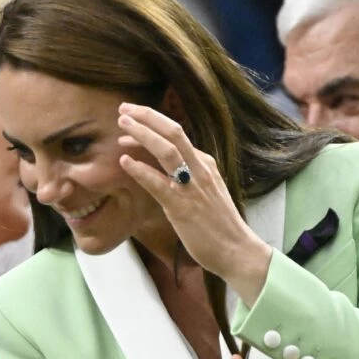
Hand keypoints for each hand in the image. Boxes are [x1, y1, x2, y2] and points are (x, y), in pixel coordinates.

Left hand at [117, 103, 271, 304]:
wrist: (236, 249)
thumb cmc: (218, 224)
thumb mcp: (205, 191)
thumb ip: (189, 176)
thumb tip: (166, 167)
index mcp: (204, 163)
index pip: (178, 135)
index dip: (153, 122)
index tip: (134, 116)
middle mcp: (199, 169)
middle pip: (173, 132)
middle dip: (147, 117)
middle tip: (124, 109)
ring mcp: (191, 186)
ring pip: (167, 150)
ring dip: (142, 134)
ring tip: (122, 124)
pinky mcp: (182, 207)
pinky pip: (158, 183)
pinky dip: (140, 169)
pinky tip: (124, 161)